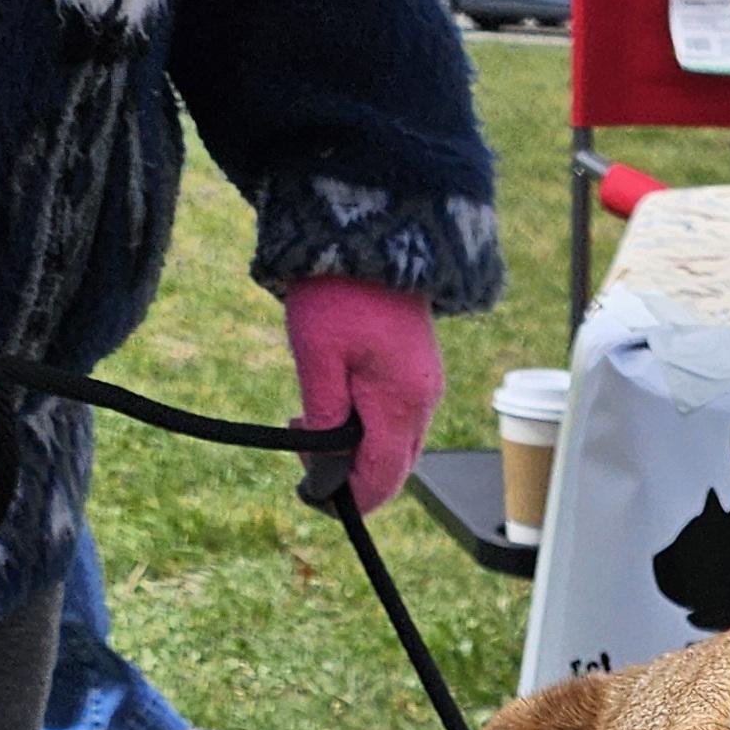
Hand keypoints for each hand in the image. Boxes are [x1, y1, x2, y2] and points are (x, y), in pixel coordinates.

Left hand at [283, 278, 443, 515]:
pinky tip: (337, 398)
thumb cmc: (337, 291)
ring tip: (312, 415)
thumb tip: (325, 477)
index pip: (381, 482)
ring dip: (355, 449)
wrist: (371, 229)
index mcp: (402, 405)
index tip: (307, 491)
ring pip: (395, 447)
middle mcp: (425, 403)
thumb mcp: (317, 358)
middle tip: (301, 440)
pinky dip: (366, 427)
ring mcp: (427, 387)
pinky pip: (397, 421)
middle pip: (392, 471)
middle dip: (348, 474)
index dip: (346, 500)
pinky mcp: (420, 372)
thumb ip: (324, 423)